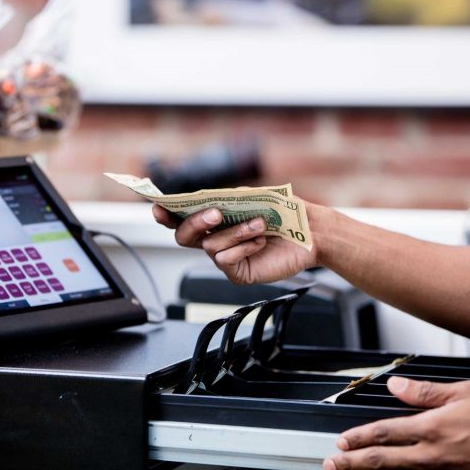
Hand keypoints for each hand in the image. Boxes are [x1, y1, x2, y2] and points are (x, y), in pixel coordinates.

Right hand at [152, 204, 317, 284]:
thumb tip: (206, 200)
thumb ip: (227, 198)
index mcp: (215, 218)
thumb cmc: (283, 211)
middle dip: (194, 222)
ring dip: (235, 231)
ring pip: (210, 245)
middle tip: (216, 213)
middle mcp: (216, 237)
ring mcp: (225, 256)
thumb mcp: (253, 197)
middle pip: (183, 235)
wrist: (310, 232)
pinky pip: (225, 260)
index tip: (158, 208)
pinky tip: (260, 242)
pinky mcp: (238, 272)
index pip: (181, 217)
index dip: (166, 214)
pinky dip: (243, 247)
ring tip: (259, 225)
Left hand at [324, 376, 469, 469]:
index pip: (386, 433)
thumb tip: (395, 386)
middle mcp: (433, 455)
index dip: (360, 438)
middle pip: (384, 461)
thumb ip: (425, 391)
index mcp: (433, 429)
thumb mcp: (465, 393)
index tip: (343, 441)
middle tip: (333, 463)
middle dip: (354, 463)